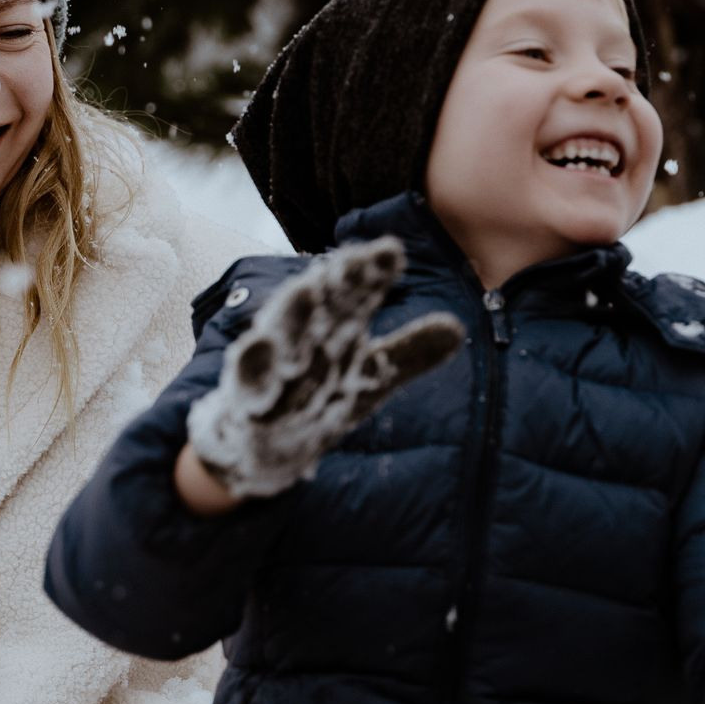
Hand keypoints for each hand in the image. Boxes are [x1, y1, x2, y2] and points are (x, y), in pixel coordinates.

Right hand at [184, 238, 464, 501]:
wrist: (255, 450)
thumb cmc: (313, 403)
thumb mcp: (367, 381)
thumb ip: (408, 354)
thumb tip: (457, 329)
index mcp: (333, 334)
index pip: (355, 299)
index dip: (371, 276)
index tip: (391, 252)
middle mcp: (303, 345)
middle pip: (321, 309)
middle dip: (336, 285)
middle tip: (354, 260)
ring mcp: (273, 372)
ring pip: (282, 339)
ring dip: (293, 316)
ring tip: (306, 290)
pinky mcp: (247, 403)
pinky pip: (248, 384)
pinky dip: (251, 368)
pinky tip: (257, 349)